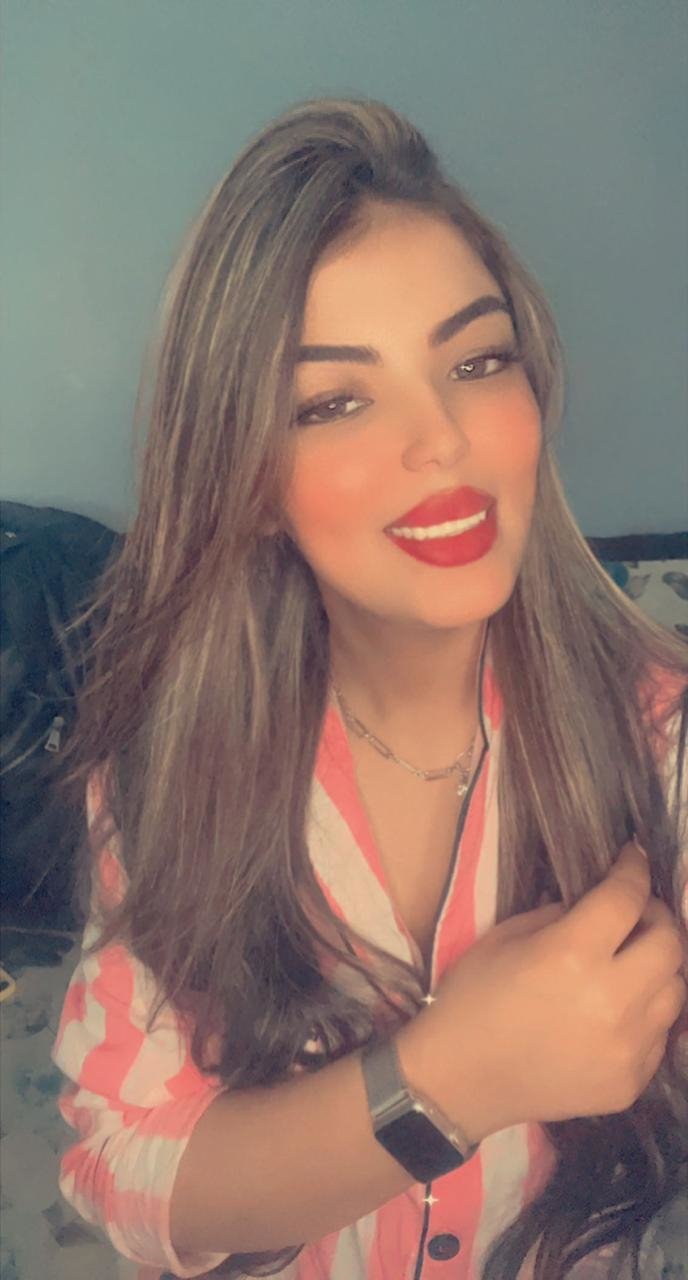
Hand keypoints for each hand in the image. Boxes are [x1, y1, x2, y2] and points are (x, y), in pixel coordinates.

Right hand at [400, 842, 686, 1139]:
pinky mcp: (630, 1084)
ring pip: (675, 991)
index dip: (635, 870)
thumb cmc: (472, 999)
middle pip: (669, 944)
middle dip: (656, 918)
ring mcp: (626, 1048)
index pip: (626, 898)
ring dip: (658, 967)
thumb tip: (598, 903)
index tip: (634, 857)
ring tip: (632, 962)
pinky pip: (659, 1036)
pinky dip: (646, 1014)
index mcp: (571, 954)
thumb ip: (560, 916)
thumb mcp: (506, 937)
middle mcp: (611, 1000)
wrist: (459, 1081)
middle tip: (636, 914)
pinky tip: (617, 1011)